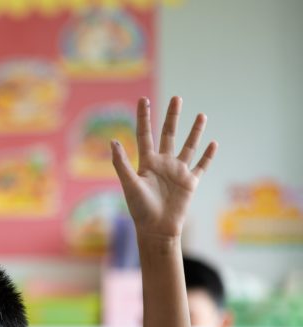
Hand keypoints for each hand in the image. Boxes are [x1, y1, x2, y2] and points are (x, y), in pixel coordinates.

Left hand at [112, 96, 217, 239]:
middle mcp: (163, 163)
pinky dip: (208, 155)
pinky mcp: (190, 182)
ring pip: (188, 146)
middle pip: (168, 134)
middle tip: (177, 98)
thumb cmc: (139, 209)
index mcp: (146, 162)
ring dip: (195, 131)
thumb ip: (121, 163)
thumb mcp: (129, 184)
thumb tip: (113, 141)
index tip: (143, 100)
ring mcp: (178, 171)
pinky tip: (213, 142)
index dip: (143, 117)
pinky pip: (201, 165)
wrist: (156, 229)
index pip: (145, 134)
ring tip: (201, 115)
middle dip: (173, 116)